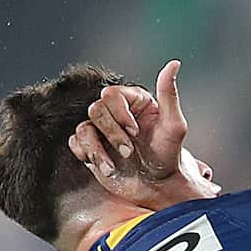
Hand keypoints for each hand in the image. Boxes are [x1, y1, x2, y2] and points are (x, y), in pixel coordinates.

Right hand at [68, 59, 215, 207]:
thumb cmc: (170, 155)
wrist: (158, 186)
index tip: (135, 131)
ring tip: (113, 168)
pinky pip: (75, 143)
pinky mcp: (91, 147)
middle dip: (111, 133)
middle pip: (95, 110)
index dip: (119, 112)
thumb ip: (170, 95)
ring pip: (82, 128)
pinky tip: (105, 168)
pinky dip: (87, 155)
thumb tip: (174, 63)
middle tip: (128, 152)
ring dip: (97, 150)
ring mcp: (101, 130)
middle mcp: (115, 113)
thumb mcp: (174, 126)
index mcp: (133, 102)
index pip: (111, 95)